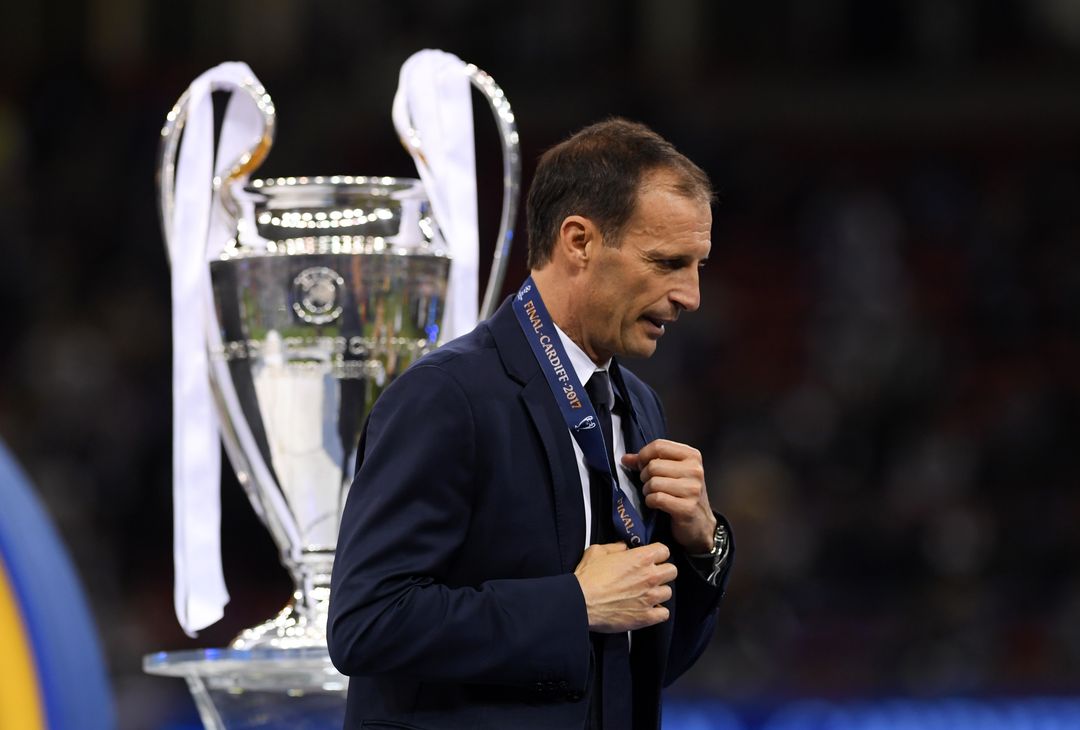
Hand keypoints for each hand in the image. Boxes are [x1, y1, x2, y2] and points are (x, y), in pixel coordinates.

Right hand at [574, 542, 676, 632]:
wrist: (581, 602)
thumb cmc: (588, 578)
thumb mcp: (597, 551)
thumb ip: (615, 547)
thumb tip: (623, 549)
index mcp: (641, 558)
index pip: (664, 550)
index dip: (657, 554)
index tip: (652, 558)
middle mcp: (650, 576)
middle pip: (672, 571)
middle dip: (663, 572)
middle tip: (651, 576)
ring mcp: (650, 598)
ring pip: (668, 592)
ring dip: (658, 593)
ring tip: (646, 595)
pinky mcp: (646, 616)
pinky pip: (664, 614)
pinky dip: (657, 612)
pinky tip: (647, 610)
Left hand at [623, 439, 716, 553]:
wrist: (700, 523)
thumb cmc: (683, 494)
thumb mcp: (671, 472)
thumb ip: (649, 462)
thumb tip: (625, 458)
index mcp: (692, 456)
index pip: (659, 446)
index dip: (643, 456)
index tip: (642, 465)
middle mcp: (695, 470)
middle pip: (653, 465)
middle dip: (645, 476)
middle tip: (650, 484)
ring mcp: (693, 489)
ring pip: (653, 483)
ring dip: (647, 491)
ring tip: (654, 494)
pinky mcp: (687, 507)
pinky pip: (657, 499)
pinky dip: (651, 502)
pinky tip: (656, 504)